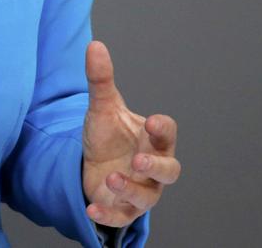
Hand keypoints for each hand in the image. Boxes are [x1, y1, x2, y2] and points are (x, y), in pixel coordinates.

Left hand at [80, 40, 179, 227]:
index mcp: (153, 139)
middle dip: (156, 166)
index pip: (167, 133)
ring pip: (147, 197)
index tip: (152, 121)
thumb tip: (94, 45)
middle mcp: (153, 167)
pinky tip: (92, 209)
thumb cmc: (108, 137)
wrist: (92, 166)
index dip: (162, 128)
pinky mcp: (123, 210)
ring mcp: (140, 191)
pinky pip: (121, 217)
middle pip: (169, 171)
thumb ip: (101, 80)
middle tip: (138, 160)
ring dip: (131, 189)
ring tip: (112, 179)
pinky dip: (108, 214)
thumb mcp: (102, 108)